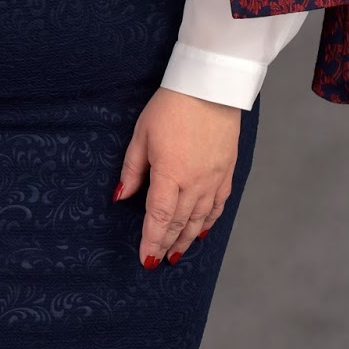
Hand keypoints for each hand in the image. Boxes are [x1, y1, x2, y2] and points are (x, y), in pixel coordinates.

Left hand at [113, 88, 240, 266]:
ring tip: (176, 254)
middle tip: (157, 261)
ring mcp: (214, 178)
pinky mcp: (227, 171)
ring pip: (200, 218)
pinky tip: (202, 230)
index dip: (151, 240)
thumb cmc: (171, 107)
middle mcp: (195, 182)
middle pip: (180, 222)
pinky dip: (209, 221)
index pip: (159, 217)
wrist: (211, 88)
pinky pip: (219, 205)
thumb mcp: (142, 134)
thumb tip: (121, 196)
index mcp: (171, 174)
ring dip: (187, 238)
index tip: (145, 258)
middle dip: (166, 243)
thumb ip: (133, 169)